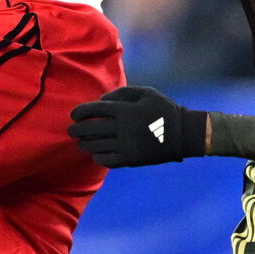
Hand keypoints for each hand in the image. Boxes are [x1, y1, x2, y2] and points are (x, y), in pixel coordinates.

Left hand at [69, 85, 207, 167]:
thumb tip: (99, 101)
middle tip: (71, 131)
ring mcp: (126, 145)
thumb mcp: (146, 92)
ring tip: (81, 143)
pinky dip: (98, 157)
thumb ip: (121, 93)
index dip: (79, 113)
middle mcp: (122, 128)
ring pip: (95, 146)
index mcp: (125, 110)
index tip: (74, 116)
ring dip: (84, 144)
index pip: (93, 110)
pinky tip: (96, 154)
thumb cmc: (164, 109)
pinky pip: (107, 160)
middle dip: (76, 131)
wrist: (183, 134)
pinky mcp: (131, 159)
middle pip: (90, 130)